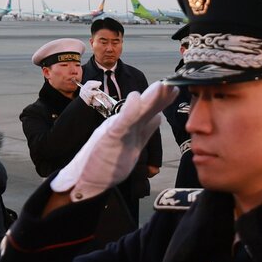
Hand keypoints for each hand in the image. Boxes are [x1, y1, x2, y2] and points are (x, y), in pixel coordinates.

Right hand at [51, 83, 176, 202]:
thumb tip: (158, 118)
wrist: (85, 179)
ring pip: (136, 112)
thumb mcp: (132, 146)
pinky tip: (135, 98)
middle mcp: (125, 126)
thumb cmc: (106, 162)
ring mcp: (116, 131)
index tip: (176, 87)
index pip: (151, 112)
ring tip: (161, 85)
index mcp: (132, 128)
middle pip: (146, 109)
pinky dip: (129, 110)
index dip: (163, 101)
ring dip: (149, 99)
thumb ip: (144, 131)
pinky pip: (121, 123)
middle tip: (174, 82)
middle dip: (160, 96)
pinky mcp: (108, 138)